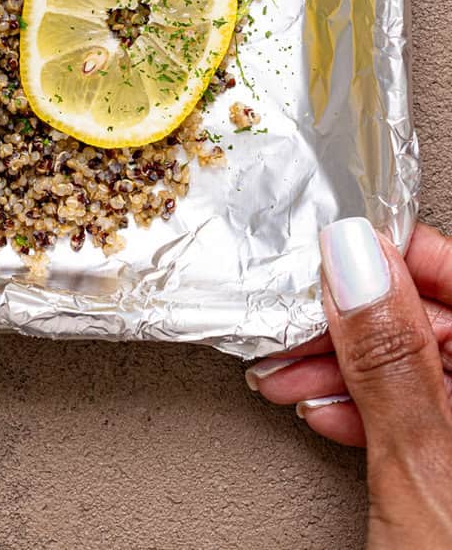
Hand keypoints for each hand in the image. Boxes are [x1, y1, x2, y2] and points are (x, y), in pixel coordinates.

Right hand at [248, 218, 451, 546]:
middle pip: (446, 325)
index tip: (335, 251)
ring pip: (430, 371)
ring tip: (292, 372)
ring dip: (351, 364)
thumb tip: (357, 259)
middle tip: (297, 321)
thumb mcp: (422, 477)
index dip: (400, 255)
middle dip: (360, 318)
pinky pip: (430, 418)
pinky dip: (371, 409)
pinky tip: (326, 411)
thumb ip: (389, 361)